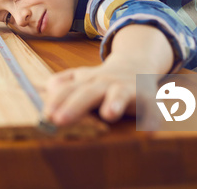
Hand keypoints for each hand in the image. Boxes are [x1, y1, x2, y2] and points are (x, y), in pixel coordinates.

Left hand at [44, 24, 171, 125]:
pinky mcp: (146, 99)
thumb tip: (48, 88)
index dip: (56, 101)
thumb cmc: (102, 79)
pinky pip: (149, 109)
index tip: (46, 114)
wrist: (136, 65)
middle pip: (88, 93)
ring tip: (109, 114)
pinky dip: (150, 119)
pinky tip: (148, 131)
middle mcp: (104, 83)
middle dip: (75, 106)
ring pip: (119, 94)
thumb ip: (63, 83)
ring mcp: (125, 89)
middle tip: (59, 119)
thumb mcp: (81, 78)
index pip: (68, 90)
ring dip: (115, 102)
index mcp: (86, 81)